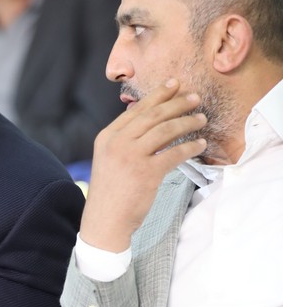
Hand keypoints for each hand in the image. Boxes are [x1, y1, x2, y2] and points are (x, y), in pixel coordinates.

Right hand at [80, 79, 207, 251]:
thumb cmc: (110, 192)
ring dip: (187, 122)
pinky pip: (174, 153)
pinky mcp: (147, 173)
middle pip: (153, 115)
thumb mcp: (109, 159)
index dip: (158, 95)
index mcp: (107, 137)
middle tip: (195, 98)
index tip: (174, 85)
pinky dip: (190, 147)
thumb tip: (146, 118)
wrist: (105, 221)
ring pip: (166, 130)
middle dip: (177, 104)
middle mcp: (118, 143)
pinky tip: (200, 144)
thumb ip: (124, 139)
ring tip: (201, 119)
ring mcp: (132, 157)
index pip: (136, 110)